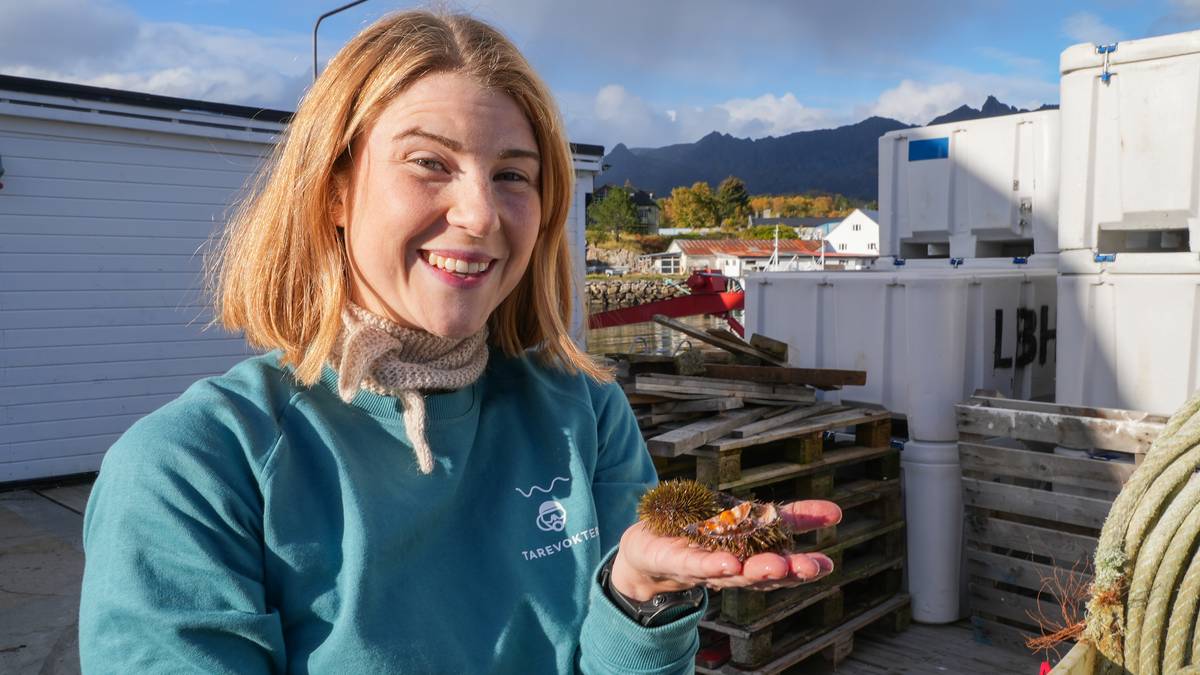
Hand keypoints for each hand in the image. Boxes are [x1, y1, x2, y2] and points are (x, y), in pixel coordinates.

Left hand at [609, 500, 841, 601]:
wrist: (646, 551)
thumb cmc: (701, 534)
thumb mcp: (746, 520)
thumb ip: (787, 517)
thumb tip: (835, 512)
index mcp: (753, 554)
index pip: (784, 552)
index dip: (806, 555)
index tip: (831, 549)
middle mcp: (734, 566)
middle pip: (765, 573)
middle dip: (790, 572)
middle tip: (814, 567)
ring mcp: (706, 566)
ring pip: (736, 574)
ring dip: (758, 571)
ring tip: (779, 565)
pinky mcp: (677, 562)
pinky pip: (697, 566)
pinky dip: (714, 566)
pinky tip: (730, 563)